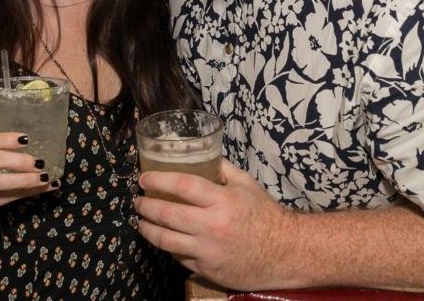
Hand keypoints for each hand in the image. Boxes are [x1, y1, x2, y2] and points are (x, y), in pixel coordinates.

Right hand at [0, 131, 57, 215]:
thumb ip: (12, 150)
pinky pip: (12, 197)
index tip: (26, 139)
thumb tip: (48, 145)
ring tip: (43, 177)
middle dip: (18, 161)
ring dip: (25, 179)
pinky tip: (48, 186)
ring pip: (0, 182)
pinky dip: (32, 191)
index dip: (6, 139)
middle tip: (38, 162)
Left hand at [135, 159, 294, 289]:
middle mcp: (212, 226)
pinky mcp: (206, 268)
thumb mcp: (246, 184)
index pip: (183, 186)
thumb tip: (201, 154)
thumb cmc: (265, 215)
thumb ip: (222, 168)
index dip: (159, 180)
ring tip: (140, 221)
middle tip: (138, 200)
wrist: (284, 252)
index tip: (144, 178)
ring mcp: (207, 250)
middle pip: (167, 214)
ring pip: (165, 240)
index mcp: (222, 201)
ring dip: (147, 229)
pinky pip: (178, 256)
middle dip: (145, 206)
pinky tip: (163, 238)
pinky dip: (167, 246)